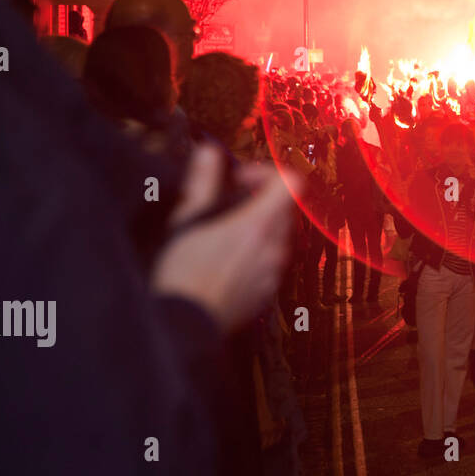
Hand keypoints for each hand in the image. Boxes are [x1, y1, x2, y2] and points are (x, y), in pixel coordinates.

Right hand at [152, 146, 297, 330]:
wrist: (186, 323)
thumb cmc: (183, 271)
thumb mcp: (188, 219)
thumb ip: (203, 181)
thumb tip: (209, 152)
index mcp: (259, 224)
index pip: (291, 182)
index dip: (268, 172)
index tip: (241, 178)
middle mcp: (275, 246)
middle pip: (286, 206)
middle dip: (261, 197)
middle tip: (229, 200)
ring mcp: (275, 270)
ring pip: (280, 233)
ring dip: (259, 223)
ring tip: (225, 231)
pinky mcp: (269, 290)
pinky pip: (273, 260)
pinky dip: (258, 250)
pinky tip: (228, 258)